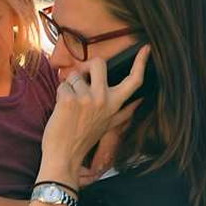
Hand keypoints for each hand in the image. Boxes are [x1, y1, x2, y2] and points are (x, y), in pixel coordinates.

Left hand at [40, 46, 150, 182]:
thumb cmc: (82, 140)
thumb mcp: (108, 125)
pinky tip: (61, 111)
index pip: (133, 81)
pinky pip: (62, 84)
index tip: (146, 48)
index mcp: (114, 105)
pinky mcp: (69, 100)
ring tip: (70, 107)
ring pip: (75, 75)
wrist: (64, 157)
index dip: (141, 63)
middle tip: (81, 79)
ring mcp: (87, 99)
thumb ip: (123, 113)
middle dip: (87, 67)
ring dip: (69, 87)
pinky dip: (59, 95)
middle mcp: (104, 100)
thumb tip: (140, 103)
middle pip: (99, 63)